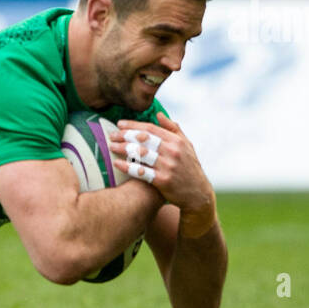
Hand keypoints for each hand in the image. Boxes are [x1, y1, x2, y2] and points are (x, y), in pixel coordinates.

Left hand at [109, 113, 216, 236]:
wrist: (197, 193)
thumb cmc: (189, 167)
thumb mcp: (187, 145)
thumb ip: (173, 129)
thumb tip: (159, 114)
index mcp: (176, 141)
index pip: (151, 129)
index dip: (133, 125)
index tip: (119, 124)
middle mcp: (173, 151)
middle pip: (144, 139)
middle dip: (125, 135)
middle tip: (111, 135)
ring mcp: (168, 166)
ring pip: (141, 154)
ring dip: (124, 149)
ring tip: (111, 147)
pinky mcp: (163, 181)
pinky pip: (142, 172)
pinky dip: (128, 167)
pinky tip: (116, 164)